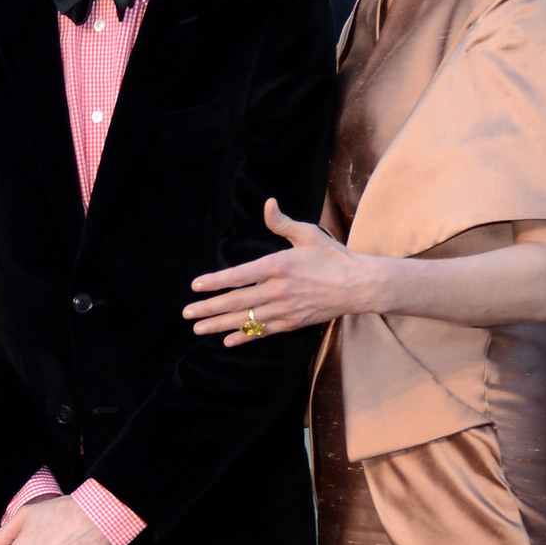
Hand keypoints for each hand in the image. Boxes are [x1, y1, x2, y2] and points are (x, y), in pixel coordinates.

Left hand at [183, 199, 359, 342]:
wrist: (358, 286)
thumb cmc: (333, 257)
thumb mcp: (308, 234)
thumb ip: (282, 223)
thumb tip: (268, 204)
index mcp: (279, 265)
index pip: (239, 275)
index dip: (216, 282)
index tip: (196, 286)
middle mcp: (278, 290)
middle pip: (237, 301)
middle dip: (209, 308)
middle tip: (187, 313)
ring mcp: (284, 309)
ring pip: (246, 319)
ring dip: (219, 325)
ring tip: (198, 329)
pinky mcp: (292, 322)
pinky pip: (263, 331)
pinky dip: (244, 336)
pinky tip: (227, 340)